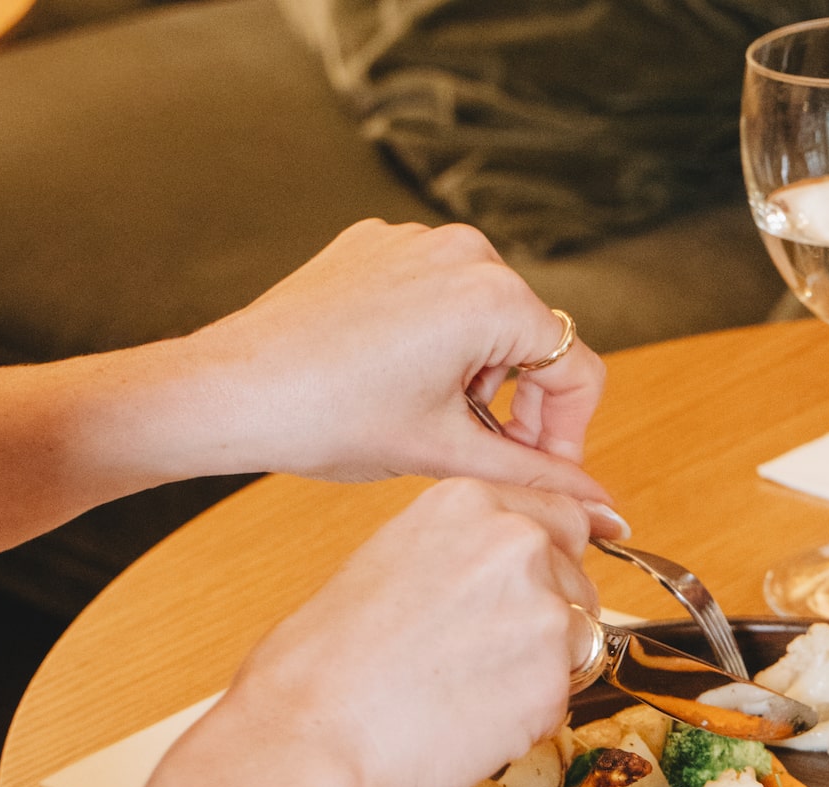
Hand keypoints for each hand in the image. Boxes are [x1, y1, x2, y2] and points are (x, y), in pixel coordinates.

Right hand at [125, 478, 596, 786]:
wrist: (310, 735)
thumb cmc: (320, 662)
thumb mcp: (389, 562)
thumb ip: (460, 554)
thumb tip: (500, 574)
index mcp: (470, 503)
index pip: (559, 516)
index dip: (549, 561)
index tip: (536, 588)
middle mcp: (517, 543)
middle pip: (576, 580)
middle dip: (547, 617)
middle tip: (481, 657)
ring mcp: (543, 610)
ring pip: (579, 640)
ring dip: (542, 668)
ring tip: (464, 691)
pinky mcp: (555, 680)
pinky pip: (563, 698)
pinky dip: (529, 716)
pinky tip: (467, 721)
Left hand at [183, 220, 621, 534]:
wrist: (229, 391)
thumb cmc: (326, 418)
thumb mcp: (446, 453)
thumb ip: (536, 476)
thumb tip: (599, 504)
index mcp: (492, 297)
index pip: (577, 368)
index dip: (569, 434)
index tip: (545, 472)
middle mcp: (464, 252)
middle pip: (533, 339)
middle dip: (519, 402)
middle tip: (485, 455)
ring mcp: (416, 240)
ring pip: (484, 317)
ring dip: (476, 372)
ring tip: (429, 417)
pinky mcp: (376, 243)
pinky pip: (434, 294)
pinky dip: (432, 340)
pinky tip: (393, 381)